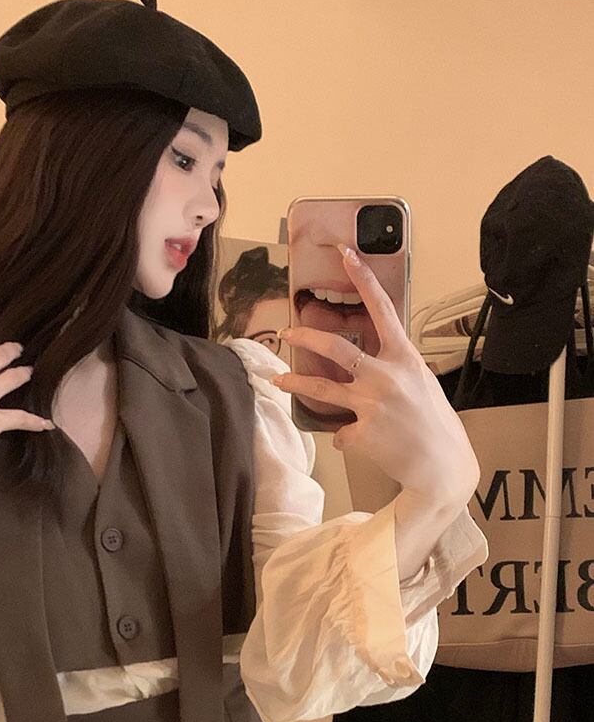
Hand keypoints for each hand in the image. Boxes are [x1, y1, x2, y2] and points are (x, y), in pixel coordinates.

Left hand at [274, 247, 479, 505]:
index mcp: (404, 358)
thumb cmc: (435, 424)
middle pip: (336, 348)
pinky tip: (366, 444)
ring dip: (296, 382)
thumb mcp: (420, 384)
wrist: (443, 467)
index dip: (363, 280)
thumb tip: (368, 368)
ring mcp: (372, 404)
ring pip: (323, 389)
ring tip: (278, 378)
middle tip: (288, 330)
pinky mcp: (362, 432)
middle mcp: (386, 376)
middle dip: (307, 336)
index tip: (346, 254)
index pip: (381, 310)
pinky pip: (342, 432)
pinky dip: (349, 438)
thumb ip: (394, 370)